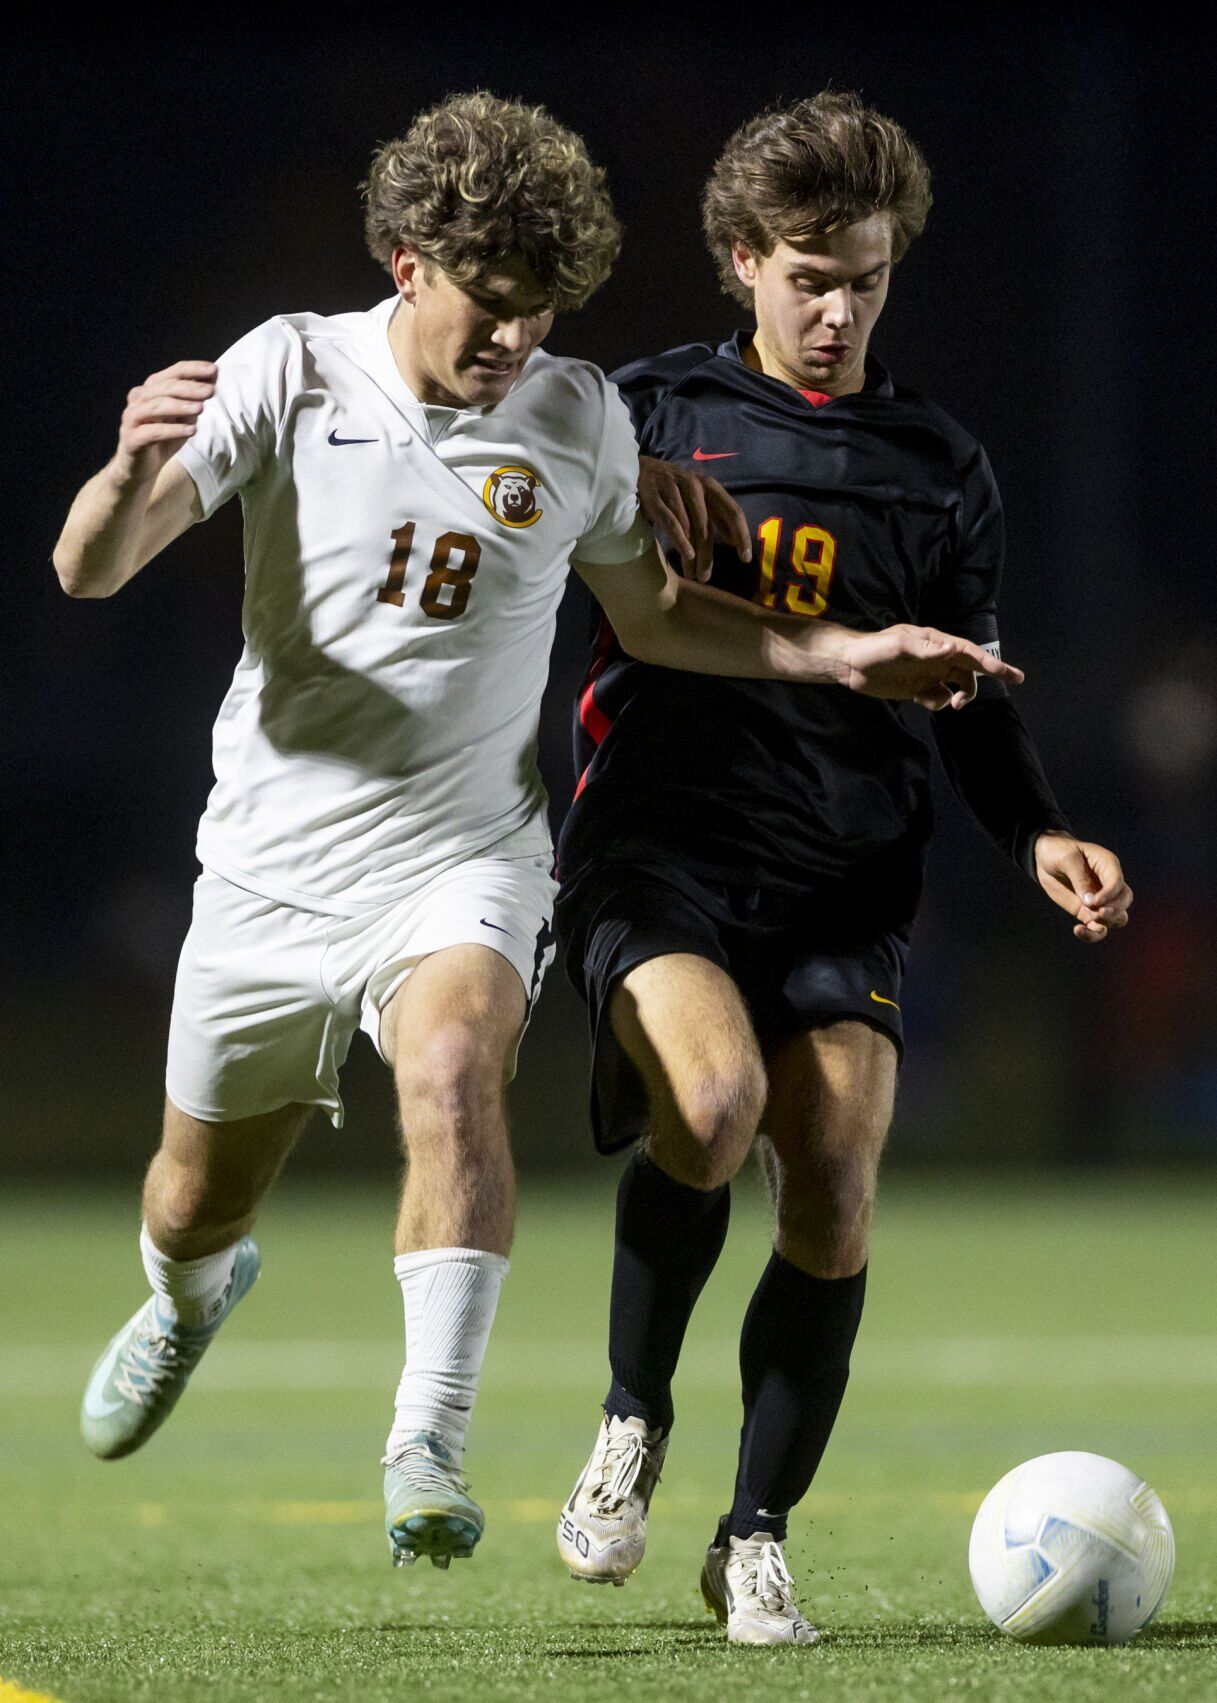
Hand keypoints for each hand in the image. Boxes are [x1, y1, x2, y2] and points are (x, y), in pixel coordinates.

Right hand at [113, 360, 217, 486]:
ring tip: (201, 408)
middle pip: (164, 387)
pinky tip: (191, 431)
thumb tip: (212, 381)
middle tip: (211, 390)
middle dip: (190, 387)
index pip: (172, 373)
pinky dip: (172, 430)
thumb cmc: (164, 439)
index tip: (214, 370)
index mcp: (150, 390)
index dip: (193, 369)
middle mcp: (138, 400)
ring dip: (180, 406)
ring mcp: (132, 418)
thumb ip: (193, 401)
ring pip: (156, 406)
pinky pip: (152, 432)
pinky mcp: (132, 439)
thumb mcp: (183, 418)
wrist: (141, 468)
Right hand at [637, 455, 751, 581]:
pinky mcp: (654, 496)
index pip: (732, 511)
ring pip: (689, 527)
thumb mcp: (699, 498)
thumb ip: (716, 516)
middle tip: (705, 577)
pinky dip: (680, 540)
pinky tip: (686, 555)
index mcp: (710, 486)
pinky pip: (670, 522)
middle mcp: (694, 485)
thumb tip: (734, 540)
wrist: (641, 469)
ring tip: (692, 574)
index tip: (745, 558)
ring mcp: (673, 489)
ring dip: (692, 555)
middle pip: (706, 525)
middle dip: (707, 555)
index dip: (741, 535)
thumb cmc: (675, 488)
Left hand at [838, 624, 1024, 706]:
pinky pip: (939, 697)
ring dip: (959, 696)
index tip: (1013, 674)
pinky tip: (919, 699)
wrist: (850, 665)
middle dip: (986, 679)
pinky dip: (937, 702)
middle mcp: (936, 656)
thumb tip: (951, 649)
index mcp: (935, 642)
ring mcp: (929, 672)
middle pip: (970, 670)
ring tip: (952, 704)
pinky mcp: (919, 687)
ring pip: (957, 686)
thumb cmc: (873, 650)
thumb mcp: (897, 647)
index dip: (992, 664)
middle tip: (1004, 687)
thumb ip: (925, 650)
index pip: (970, 653)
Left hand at [1034, 834, 1132, 941]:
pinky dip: (1093, 934)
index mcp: (1108, 865)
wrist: (1045, 858)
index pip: (1117, 883)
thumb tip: (1090, 902)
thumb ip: (1079, 879)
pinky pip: (1098, 928)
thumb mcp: (1067, 859)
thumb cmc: (1058, 852)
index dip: (1110, 895)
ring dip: (1107, 922)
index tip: (1096, 902)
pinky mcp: (1088, 912)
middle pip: (1124, 901)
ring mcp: (1100, 900)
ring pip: (1118, 917)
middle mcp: (1108, 884)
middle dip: (1114, 910)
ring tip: (1090, 921)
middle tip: (1098, 912)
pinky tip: (1078, 930)